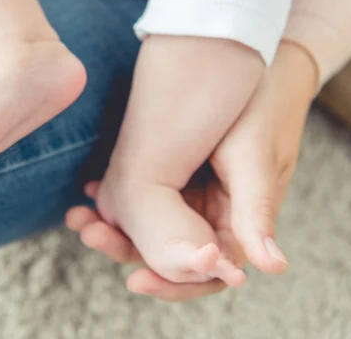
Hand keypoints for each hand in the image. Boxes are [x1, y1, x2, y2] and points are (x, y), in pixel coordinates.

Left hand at [66, 41, 317, 299]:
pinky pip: (140, 197)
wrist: (254, 66)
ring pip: (146, 228)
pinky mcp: (172, 174)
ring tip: (79, 216)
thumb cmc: (263, 112)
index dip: (171, 283)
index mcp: (236, 226)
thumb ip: (256, 212)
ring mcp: (188, 196)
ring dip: (113, 225)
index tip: (136, 280)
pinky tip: (90, 191)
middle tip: (89, 232)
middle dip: (124, 247)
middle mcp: (209, 217)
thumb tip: (272, 268)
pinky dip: (114, 198)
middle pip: (164, 253)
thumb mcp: (258, 161)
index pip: (204, 273)